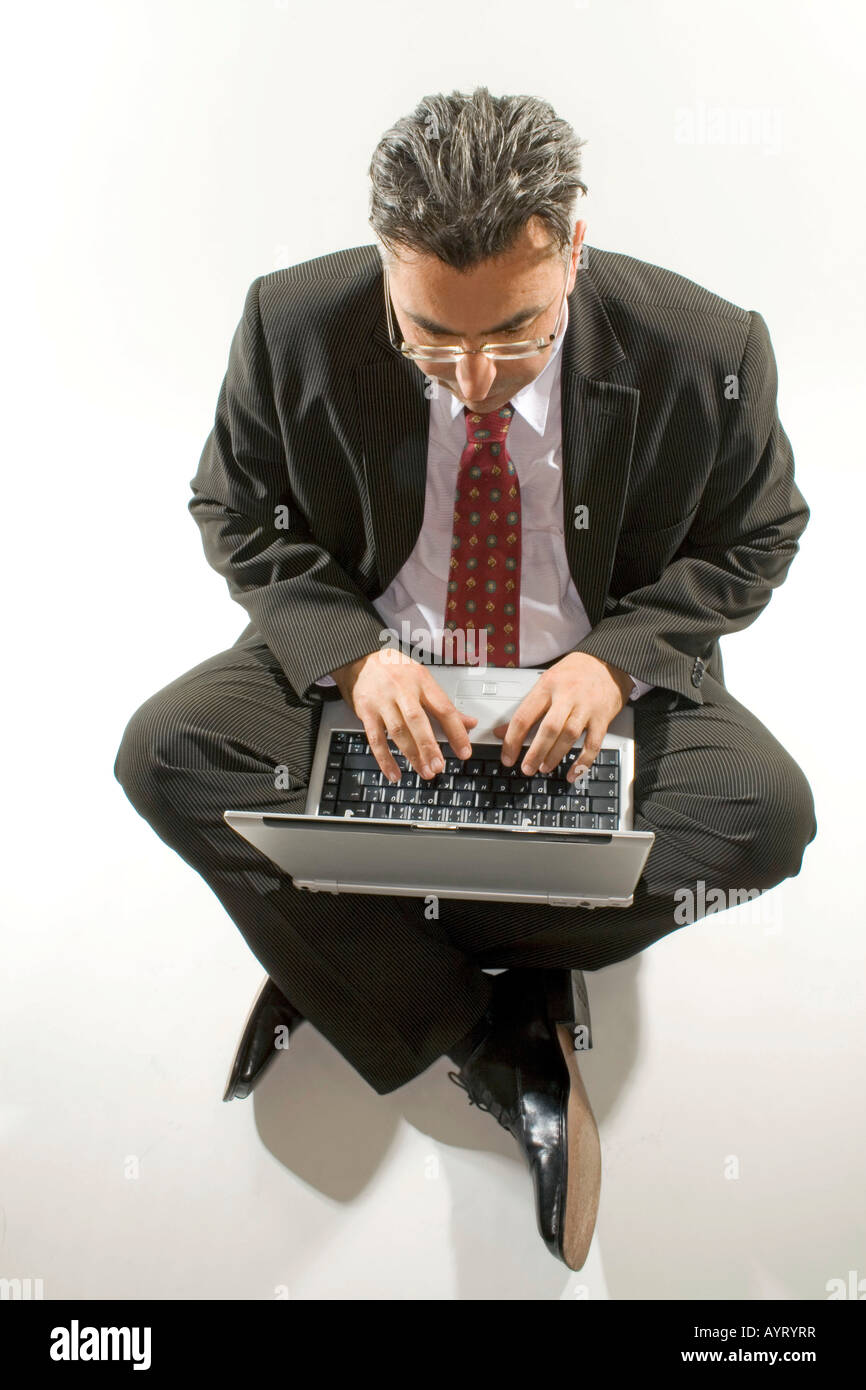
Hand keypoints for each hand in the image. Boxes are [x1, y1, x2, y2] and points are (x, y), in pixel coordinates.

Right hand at [330, 649, 476, 781]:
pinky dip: (385, 759)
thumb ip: (444, 704)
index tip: (464, 751)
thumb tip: (469, 723)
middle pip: (417, 720)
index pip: (443, 708)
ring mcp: (383, 701)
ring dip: (412, 755)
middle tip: (439, 766)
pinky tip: (395, 772)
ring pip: (398, 731)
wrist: (360, 660)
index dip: (456, 732)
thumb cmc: (395, 670)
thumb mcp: (423, 679)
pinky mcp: (366, 712)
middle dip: (429, 746)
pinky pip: (375, 739)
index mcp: (421, 681)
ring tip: (425, 771)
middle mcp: (402, 690)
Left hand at [492, 652, 632, 782]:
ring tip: (544, 767)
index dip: (512, 740)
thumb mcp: (546, 683)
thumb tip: (501, 732)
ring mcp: (586, 707)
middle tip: (527, 768)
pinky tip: (572, 772)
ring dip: (555, 755)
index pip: (524, 716)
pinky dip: (582, 761)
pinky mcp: (603, 718)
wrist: (608, 663)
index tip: (508, 757)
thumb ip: (526, 708)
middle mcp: (567, 696)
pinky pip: (593, 744)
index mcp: (547, 686)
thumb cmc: (575, 672)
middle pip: (548, 728)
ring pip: (569, 735)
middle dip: (535, 752)